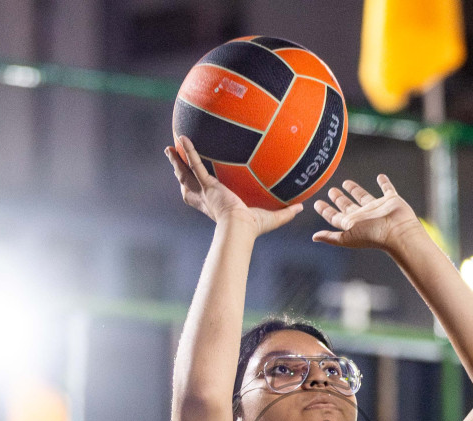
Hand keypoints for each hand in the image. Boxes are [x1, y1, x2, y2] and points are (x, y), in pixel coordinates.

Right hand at [165, 136, 300, 235]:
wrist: (240, 229)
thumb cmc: (252, 229)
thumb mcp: (271, 218)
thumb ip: (286, 212)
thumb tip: (302, 207)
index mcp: (216, 204)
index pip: (204, 194)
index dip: (197, 187)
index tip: (196, 180)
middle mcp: (207, 197)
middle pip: (188, 182)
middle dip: (180, 171)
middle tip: (174, 159)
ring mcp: (205, 190)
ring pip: (187, 172)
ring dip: (177, 160)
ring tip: (169, 148)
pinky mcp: (207, 185)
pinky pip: (196, 164)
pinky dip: (189, 152)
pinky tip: (182, 139)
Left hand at [312, 176, 424, 253]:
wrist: (397, 232)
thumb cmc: (373, 235)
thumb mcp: (347, 236)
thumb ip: (331, 236)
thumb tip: (314, 237)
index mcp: (352, 224)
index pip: (335, 217)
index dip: (326, 211)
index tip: (317, 203)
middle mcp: (363, 216)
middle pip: (348, 206)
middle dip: (339, 199)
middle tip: (331, 190)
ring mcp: (378, 208)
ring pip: (363, 196)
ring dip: (355, 190)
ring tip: (346, 183)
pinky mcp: (391, 201)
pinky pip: (387, 189)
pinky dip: (384, 183)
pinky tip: (380, 176)